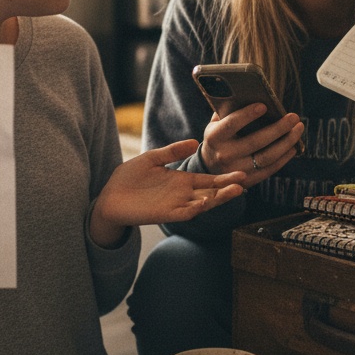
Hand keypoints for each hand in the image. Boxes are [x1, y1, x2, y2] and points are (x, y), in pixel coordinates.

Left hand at [90, 139, 245, 246]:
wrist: (109, 197)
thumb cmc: (128, 178)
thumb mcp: (152, 159)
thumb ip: (172, 151)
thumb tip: (194, 141)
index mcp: (181, 180)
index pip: (208, 179)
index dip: (224, 177)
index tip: (242, 171)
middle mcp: (182, 194)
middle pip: (211, 192)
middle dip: (228, 187)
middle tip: (246, 180)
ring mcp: (175, 204)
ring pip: (203, 203)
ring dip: (219, 198)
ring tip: (236, 191)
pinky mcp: (165, 213)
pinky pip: (185, 212)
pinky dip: (196, 208)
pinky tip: (206, 202)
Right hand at [199, 103, 303, 188]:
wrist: (210, 168)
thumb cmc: (219, 138)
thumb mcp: (216, 124)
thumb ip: (228, 111)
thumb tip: (251, 95)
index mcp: (214, 137)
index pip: (231, 124)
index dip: (247, 115)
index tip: (264, 105)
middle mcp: (224, 155)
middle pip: (256, 142)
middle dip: (278, 128)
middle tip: (294, 117)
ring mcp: (237, 170)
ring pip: (267, 157)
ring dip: (286, 143)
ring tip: (298, 129)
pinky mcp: (248, 181)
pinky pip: (270, 169)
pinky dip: (284, 157)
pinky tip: (293, 146)